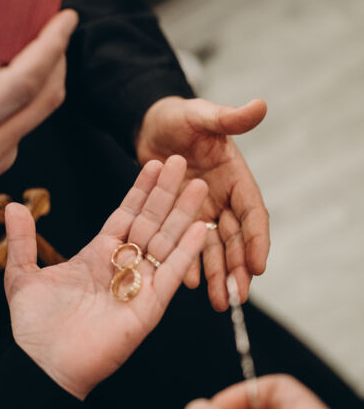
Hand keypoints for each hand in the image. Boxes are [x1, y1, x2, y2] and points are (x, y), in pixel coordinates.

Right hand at [0, 10, 77, 265]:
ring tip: (35, 40)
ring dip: (47, 74)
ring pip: (41, 110)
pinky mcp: (1, 161)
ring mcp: (1, 158)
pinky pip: (28, 120)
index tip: (65, 19)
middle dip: (59, 56)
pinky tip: (15, 71)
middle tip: (55, 23)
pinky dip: (32, 92)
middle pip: (47, 97)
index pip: (24, 82)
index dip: (51, 47)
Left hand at [4, 155, 207, 399]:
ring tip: (197, 186)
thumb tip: (14, 207)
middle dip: (165, 192)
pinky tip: (199, 227)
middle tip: (182, 162)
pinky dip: (186, 252)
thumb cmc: (35, 328)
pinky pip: (172, 275)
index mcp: (98, 256)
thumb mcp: (22, 276)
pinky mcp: (149, 307)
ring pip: (166, 242)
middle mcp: (123, 268)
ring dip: (182, 214)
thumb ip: (22, 242)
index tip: (153, 163)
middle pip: (150, 221)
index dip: (140, 190)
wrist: (42, 365)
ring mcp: (139, 286)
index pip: (126, 214)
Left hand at [136, 96, 268, 310]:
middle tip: (239, 298)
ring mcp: (202, 211)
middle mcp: (222, 199)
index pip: (252, 214)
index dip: (256, 240)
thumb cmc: (178, 117)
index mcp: (236, 178)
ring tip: (220, 302)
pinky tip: (188, 285)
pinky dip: (189, 264)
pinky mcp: (180, 218)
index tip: (259, 266)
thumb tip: (260, 106)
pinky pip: (186, 245)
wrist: (150, 125)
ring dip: (218, 275)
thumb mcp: (201, 115)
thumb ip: (227, 117)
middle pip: (235, 239)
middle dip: (239, 268)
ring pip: (214, 249)